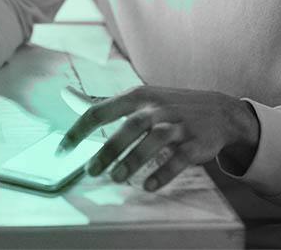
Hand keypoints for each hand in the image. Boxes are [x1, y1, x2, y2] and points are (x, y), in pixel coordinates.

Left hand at [58, 86, 259, 191]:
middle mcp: (156, 108)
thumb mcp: (138, 98)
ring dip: (134, 160)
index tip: (62, 151)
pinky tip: (148, 185)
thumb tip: (68, 96)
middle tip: (91, 171)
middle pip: (129, 126)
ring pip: (155, 140)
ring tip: (117, 178)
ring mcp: (178, 125)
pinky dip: (164, 172)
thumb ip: (103, 102)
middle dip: (109, 149)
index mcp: (137, 97)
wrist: (218, 111)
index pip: (100, 110)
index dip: (79, 131)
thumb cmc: (168, 106)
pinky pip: (180, 158)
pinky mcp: (195, 142)